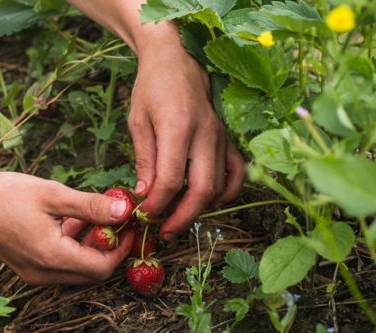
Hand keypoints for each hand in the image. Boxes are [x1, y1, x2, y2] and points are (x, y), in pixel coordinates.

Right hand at [0, 171, 134, 284]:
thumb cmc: (5, 194)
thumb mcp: (52, 194)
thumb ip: (90, 206)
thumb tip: (124, 211)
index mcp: (52, 257)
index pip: (102, 267)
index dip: (121, 248)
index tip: (128, 226)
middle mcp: (43, 274)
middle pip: (91, 273)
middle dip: (108, 249)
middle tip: (115, 221)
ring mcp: (33, 275)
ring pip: (76, 271)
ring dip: (89, 248)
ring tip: (90, 217)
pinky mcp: (26, 269)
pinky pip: (60, 267)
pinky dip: (72, 249)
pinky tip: (69, 223)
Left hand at [129, 43, 245, 239]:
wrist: (177, 58)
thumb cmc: (151, 87)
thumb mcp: (138, 121)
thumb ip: (145, 160)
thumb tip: (146, 195)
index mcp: (178, 128)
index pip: (170, 180)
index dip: (157, 204)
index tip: (145, 214)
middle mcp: (205, 134)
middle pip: (202, 189)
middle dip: (182, 217)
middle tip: (165, 230)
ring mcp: (222, 136)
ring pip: (220, 185)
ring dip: (202, 208)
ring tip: (181, 218)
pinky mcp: (229, 137)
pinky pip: (237, 172)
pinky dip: (227, 192)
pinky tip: (210, 201)